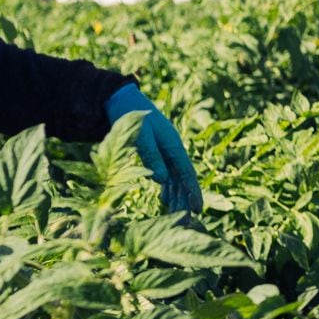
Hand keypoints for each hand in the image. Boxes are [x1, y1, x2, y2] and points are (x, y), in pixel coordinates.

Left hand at [106, 81, 202, 216]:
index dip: (192, 191)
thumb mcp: (139, 136)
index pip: (186, 172)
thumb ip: (151, 157)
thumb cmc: (129, 116)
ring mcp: (165, 150)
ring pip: (175, 177)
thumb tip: (162, 180)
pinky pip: (166, 173)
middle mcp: (172, 149)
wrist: (121, 99)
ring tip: (178, 214)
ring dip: (177, 195)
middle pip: (182, 178)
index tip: (198, 208)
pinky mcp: (156, 151)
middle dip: (185, 198)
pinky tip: (166, 199)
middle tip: (188, 219)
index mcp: (172, 144)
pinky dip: (167, 187)